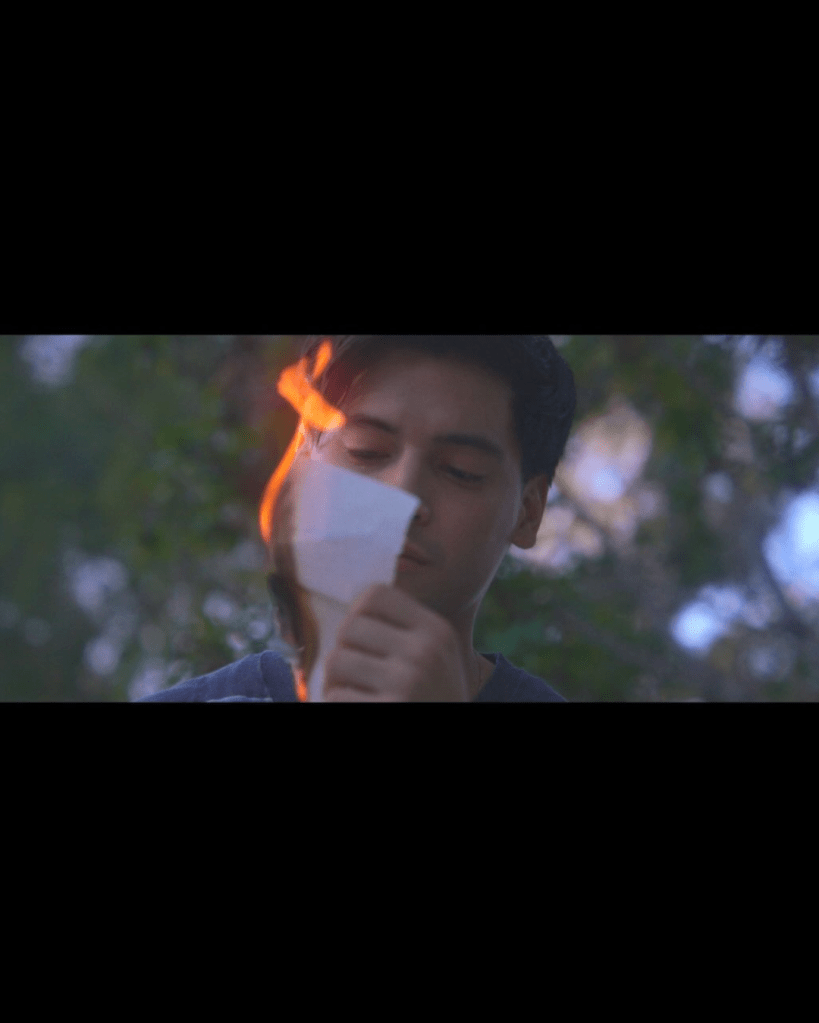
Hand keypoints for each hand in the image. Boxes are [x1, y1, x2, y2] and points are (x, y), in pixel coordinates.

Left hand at [323, 583, 469, 701]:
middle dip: (342, 649)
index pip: (376, 595)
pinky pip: (336, 696)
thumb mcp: (436, 655)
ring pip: (337, 661)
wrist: (453, 730)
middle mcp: (423, 652)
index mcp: (435, 631)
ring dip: (333, 680)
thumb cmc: (434, 696)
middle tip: (348, 670)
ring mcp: (406, 683)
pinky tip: (354, 705)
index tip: (358, 634)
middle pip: (350, 627)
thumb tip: (350, 610)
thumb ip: (404, 630)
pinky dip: (336, 703)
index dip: (357, 611)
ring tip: (347, 690)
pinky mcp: (389, 709)